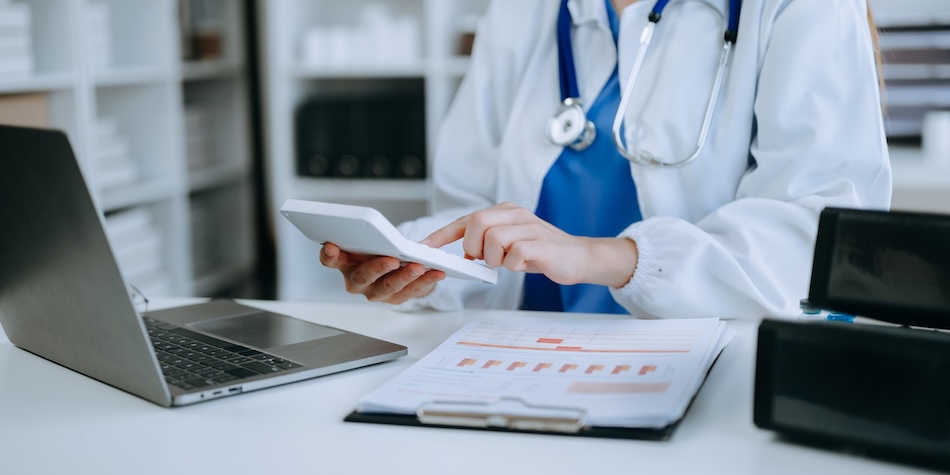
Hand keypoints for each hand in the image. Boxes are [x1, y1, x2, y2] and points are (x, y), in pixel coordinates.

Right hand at [319, 243, 445, 303]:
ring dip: (405, 276)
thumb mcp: (368, 240)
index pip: (330, 260)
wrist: (394, 268)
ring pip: (388, 286)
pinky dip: (424, 281)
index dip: (329, 254)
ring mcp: (374, 292)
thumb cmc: (377, 250)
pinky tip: (436, 272)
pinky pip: (410, 291)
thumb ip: (366, 235)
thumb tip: (377, 230)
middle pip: (362, 276)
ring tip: (419, 266)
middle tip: (392, 259)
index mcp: (344, 263)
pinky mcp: (394, 298)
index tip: (331, 246)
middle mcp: (356, 281)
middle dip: (377, 268)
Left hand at [421, 202, 637, 287]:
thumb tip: (462, 254)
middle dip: (472, 245)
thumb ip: (488, 244)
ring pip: (494, 238)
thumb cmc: (541, 252)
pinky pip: (515, 253)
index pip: (466, 219)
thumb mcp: (510, 245)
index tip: (424, 248)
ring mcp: (530, 227)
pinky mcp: (542, 244)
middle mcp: (516, 214)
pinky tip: (524, 265)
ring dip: (495, 258)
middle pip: (477, 221)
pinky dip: (513, 265)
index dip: (442, 234)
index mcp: (505, 212)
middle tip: (482, 259)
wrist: (579, 258)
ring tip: (509, 263)